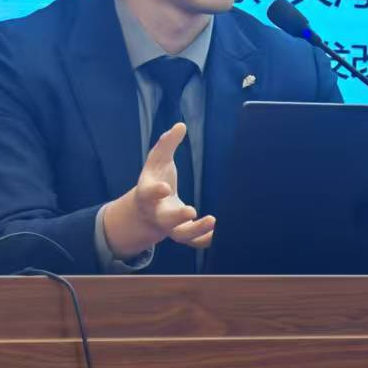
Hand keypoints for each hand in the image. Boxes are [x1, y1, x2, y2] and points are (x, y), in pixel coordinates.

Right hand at [100, 122, 215, 258]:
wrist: (147, 211)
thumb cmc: (155, 179)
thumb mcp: (156, 161)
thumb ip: (166, 144)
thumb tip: (181, 125)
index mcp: (147, 195)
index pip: (148, 194)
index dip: (155, 192)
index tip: (165, 188)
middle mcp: (157, 213)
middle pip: (165, 220)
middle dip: (177, 217)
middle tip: (191, 210)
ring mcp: (170, 227)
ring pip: (181, 235)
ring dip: (197, 231)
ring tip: (213, 220)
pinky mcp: (182, 233)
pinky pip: (194, 242)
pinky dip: (206, 240)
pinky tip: (220, 231)